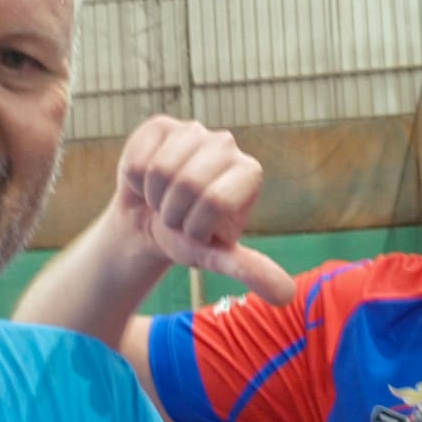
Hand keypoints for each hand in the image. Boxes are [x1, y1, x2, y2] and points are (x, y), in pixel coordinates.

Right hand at [115, 117, 295, 304]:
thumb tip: (286, 295)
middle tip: (175, 216)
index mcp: (249, 173)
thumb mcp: (218, 256)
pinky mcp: (160, 126)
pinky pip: (139, 158)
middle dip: (172, 212)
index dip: (196, 224)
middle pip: (187, 183)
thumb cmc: (189, 238)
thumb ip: (250, 269)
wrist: (150, 222)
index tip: (197, 230)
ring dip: (153, 197)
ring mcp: (194, 131)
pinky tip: (147, 181)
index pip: (216, 200)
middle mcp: (226, 145)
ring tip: (162, 198)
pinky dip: (135, 180)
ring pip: (159, 169)